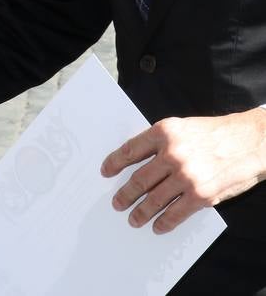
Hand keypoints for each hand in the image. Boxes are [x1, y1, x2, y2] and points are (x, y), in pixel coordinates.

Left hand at [100, 108, 265, 232]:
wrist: (248, 142)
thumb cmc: (213, 134)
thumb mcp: (180, 127)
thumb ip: (159, 141)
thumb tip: (137, 160)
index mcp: (163, 132)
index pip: (129, 150)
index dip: (114, 163)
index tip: (105, 172)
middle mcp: (171, 153)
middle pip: (139, 178)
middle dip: (125, 193)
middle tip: (116, 203)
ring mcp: (186, 176)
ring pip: (154, 199)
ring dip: (141, 212)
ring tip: (133, 218)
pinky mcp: (201, 195)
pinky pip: (176, 213)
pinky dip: (164, 222)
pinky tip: (158, 226)